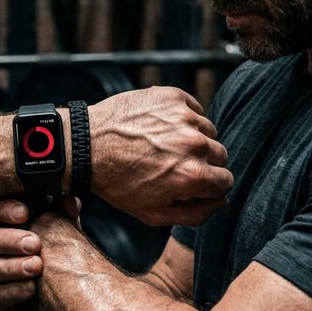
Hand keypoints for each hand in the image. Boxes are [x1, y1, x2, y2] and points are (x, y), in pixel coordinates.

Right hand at [0, 198, 80, 310]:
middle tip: (34, 243)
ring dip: (12, 267)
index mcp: (1, 227)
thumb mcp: (64, 235)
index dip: (2, 210)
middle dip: (9, 240)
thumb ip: (64, 217)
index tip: (25, 212)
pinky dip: (13, 291)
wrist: (65, 300)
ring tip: (37, 267)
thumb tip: (71, 201)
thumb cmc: (58, 261)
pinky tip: (32, 288)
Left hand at [89, 86, 232, 225]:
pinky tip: (160, 127)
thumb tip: (222, 202)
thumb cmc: (117, 183)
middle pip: (220, 154)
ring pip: (208, 130)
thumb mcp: (154, 214)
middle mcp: (193, 144)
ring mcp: (184, 117)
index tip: (191, 182)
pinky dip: (183, 117)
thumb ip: (195, 214)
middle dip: (203, 162)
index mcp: (192, 176)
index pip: (226, 180)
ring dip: (193, 138)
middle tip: (174, 163)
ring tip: (164, 145)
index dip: (209, 185)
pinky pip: (194, 108)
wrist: (85, 146)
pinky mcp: (172, 96)